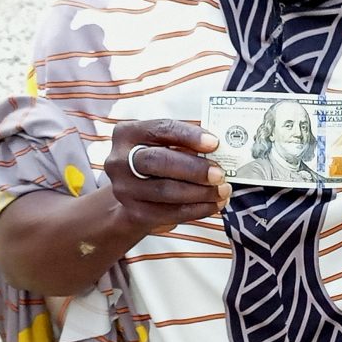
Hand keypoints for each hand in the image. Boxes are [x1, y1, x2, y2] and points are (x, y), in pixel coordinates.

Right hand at [107, 119, 230, 234]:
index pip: (160, 129)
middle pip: (159, 161)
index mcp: (127, 133)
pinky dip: (196, 210)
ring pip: (166, 191)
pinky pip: (169, 213)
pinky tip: (214, 205)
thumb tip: (218, 149)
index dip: (189, 135)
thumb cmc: (156, 160)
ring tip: (223, 191)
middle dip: (194, 169)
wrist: (133, 193)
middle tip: (220, 174)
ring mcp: (124, 188)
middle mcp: (119, 160)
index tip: (215, 143)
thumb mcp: (164, 143)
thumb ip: (185, 142)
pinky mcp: (135, 212)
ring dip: (200, 192)